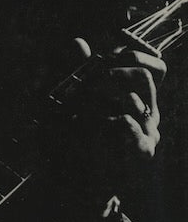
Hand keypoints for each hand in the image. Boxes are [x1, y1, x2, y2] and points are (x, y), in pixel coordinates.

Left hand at [73, 38, 165, 162]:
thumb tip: (77, 42)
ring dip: (99, 98)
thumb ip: (74, 69)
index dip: (133, 55)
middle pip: (145, 76)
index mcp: (135, 97)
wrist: (68, 180)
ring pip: (133, 97)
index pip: (155, 67)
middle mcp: (146, 112)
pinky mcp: (142, 150)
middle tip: (88, 83)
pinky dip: (100, 119)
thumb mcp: (66, 97)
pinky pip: (125, 121)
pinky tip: (85, 128)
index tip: (105, 57)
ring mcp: (147, 132)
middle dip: (112, 72)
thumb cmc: (69, 138)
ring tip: (80, 111)